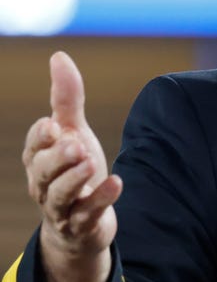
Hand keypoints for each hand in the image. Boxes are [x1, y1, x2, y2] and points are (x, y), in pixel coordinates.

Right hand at [22, 52, 122, 281]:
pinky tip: (116, 183)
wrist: (82, 225)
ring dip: (74, 178)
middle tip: (76, 144)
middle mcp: (45, 184)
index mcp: (39, 160)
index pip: (34, 147)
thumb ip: (66, 98)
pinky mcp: (83, 224)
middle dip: (57, 158)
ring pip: (60, 195)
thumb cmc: (73, 170)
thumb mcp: (73, 132)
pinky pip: (89, 214)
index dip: (41, 138)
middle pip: (43, 171)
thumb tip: (59, 56)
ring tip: (89, 161)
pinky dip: (102, 199)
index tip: (53, 125)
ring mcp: (62, 207)